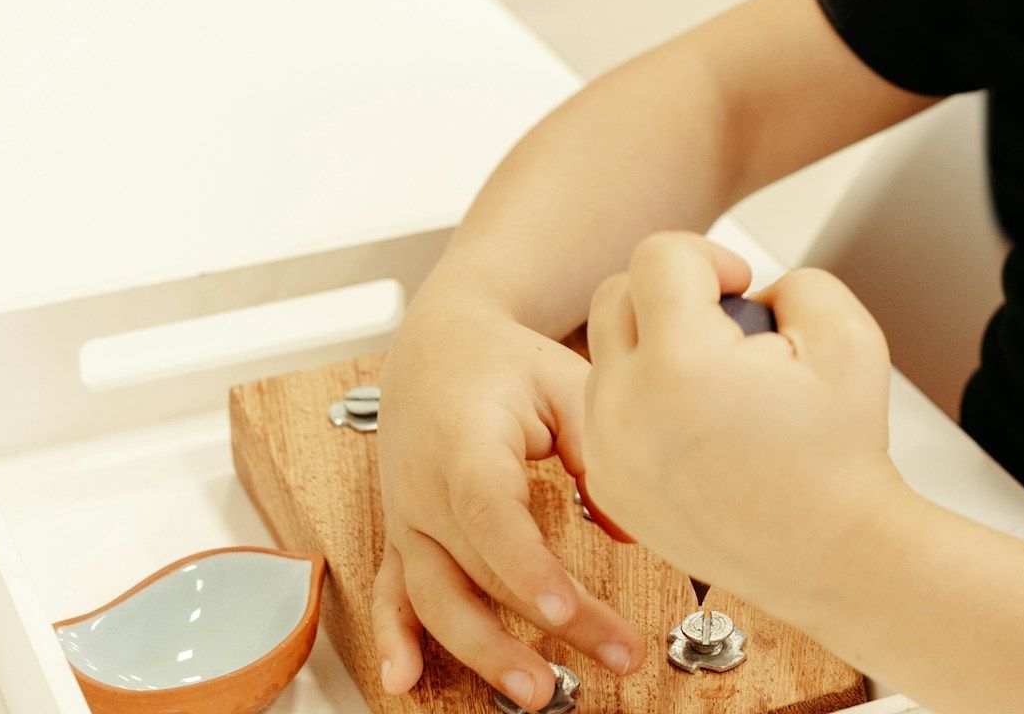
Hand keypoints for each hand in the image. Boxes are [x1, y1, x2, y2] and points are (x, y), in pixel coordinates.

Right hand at [370, 283, 645, 708]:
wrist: (435, 345)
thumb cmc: (505, 363)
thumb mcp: (562, 381)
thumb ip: (594, 447)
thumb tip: (631, 529)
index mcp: (466, 444)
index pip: (491, 515)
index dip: (525, 566)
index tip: (563, 608)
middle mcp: (425, 489)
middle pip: (479, 572)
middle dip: (541, 628)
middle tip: (612, 658)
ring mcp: (408, 519)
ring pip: (435, 598)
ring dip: (482, 652)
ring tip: (536, 693)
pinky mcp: (404, 537)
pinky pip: (393, 594)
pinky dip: (394, 638)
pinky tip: (403, 680)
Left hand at [580, 232, 909, 616]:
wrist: (834, 554)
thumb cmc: (843, 454)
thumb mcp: (847, 332)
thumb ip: (793, 280)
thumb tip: (745, 291)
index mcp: (680, 363)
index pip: (658, 256)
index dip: (709, 255)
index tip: (740, 288)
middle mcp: (626, 407)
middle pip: (615, 295)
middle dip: (671, 293)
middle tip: (726, 326)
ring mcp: (609, 449)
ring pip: (606, 350)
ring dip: (653, 343)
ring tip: (716, 377)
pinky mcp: (608, 482)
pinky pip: (605, 406)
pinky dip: (642, 396)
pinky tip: (697, 418)